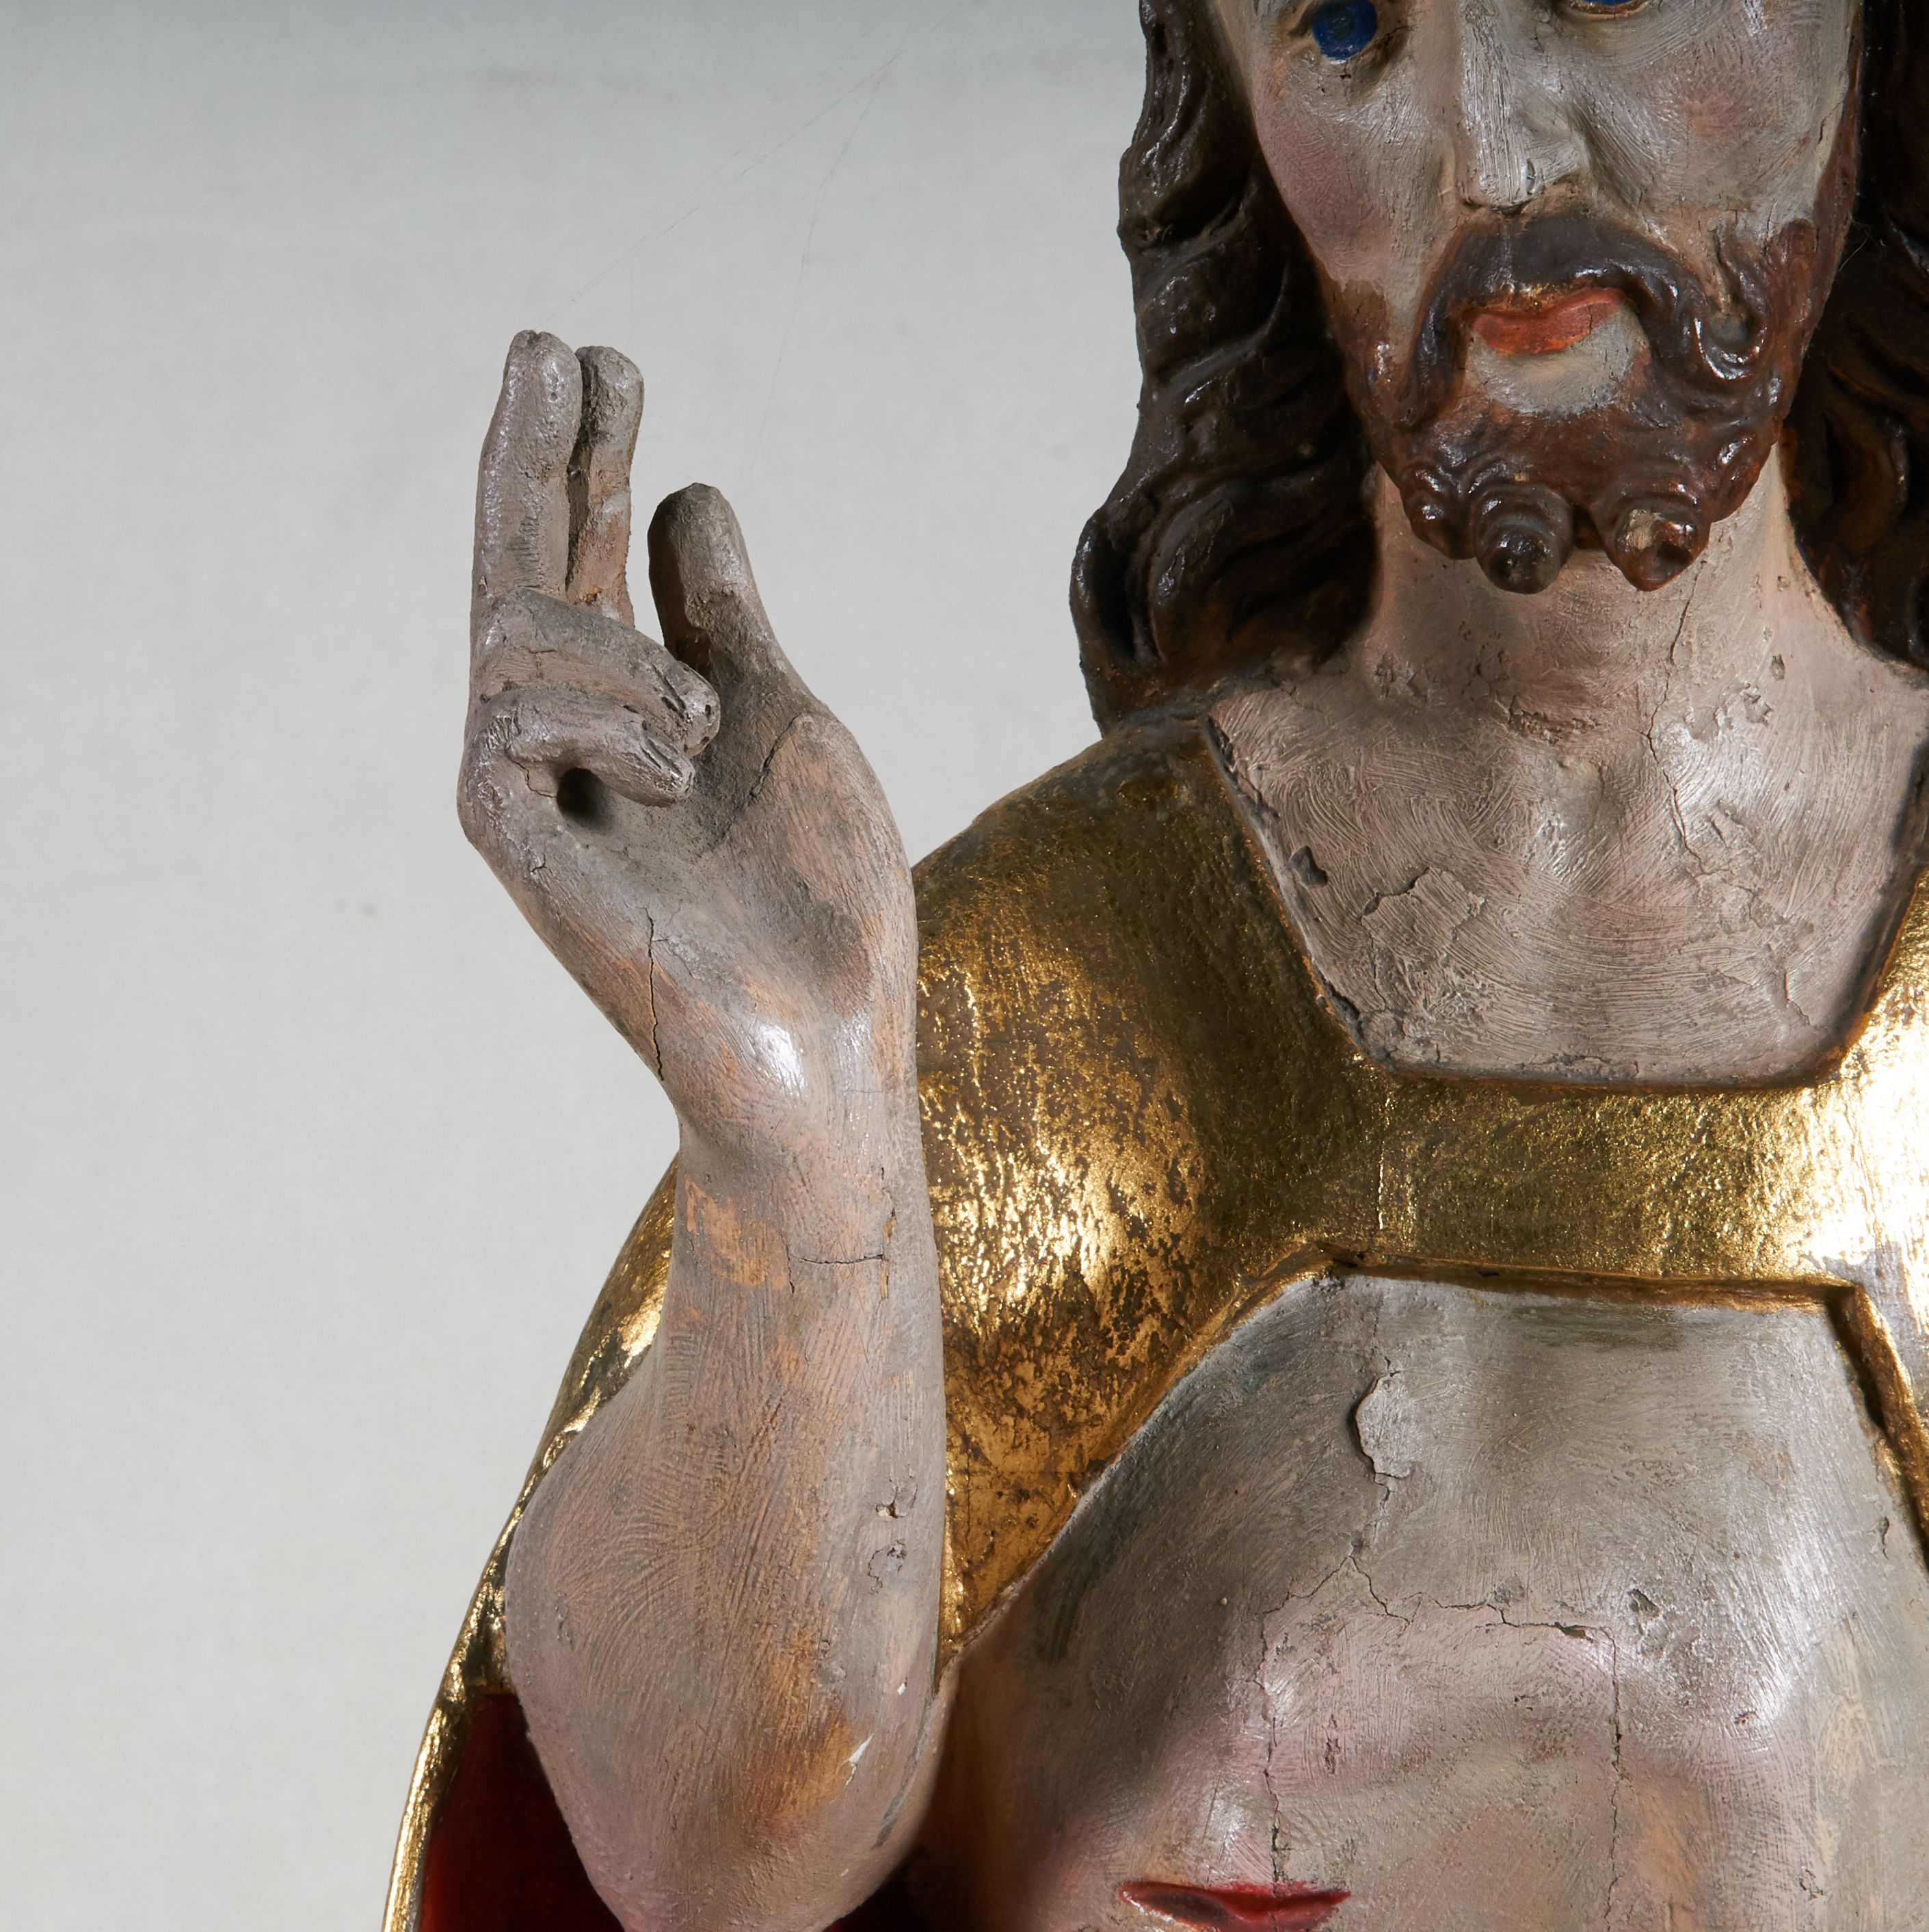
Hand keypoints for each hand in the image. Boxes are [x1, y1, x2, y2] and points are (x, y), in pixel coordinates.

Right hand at [459, 333, 919, 1164]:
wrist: (826, 1032)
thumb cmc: (816, 895)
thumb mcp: (781, 717)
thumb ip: (724, 617)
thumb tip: (689, 491)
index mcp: (632, 708)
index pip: (591, 559)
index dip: (592, 457)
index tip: (609, 359)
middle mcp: (566, 741)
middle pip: (520, 567)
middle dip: (537, 453)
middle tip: (552, 342)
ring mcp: (531, 792)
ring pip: (517, 633)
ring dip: (627, 657)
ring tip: (707, 729)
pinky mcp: (512, 846)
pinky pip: (513, 723)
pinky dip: (614, 724)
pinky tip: (680, 772)